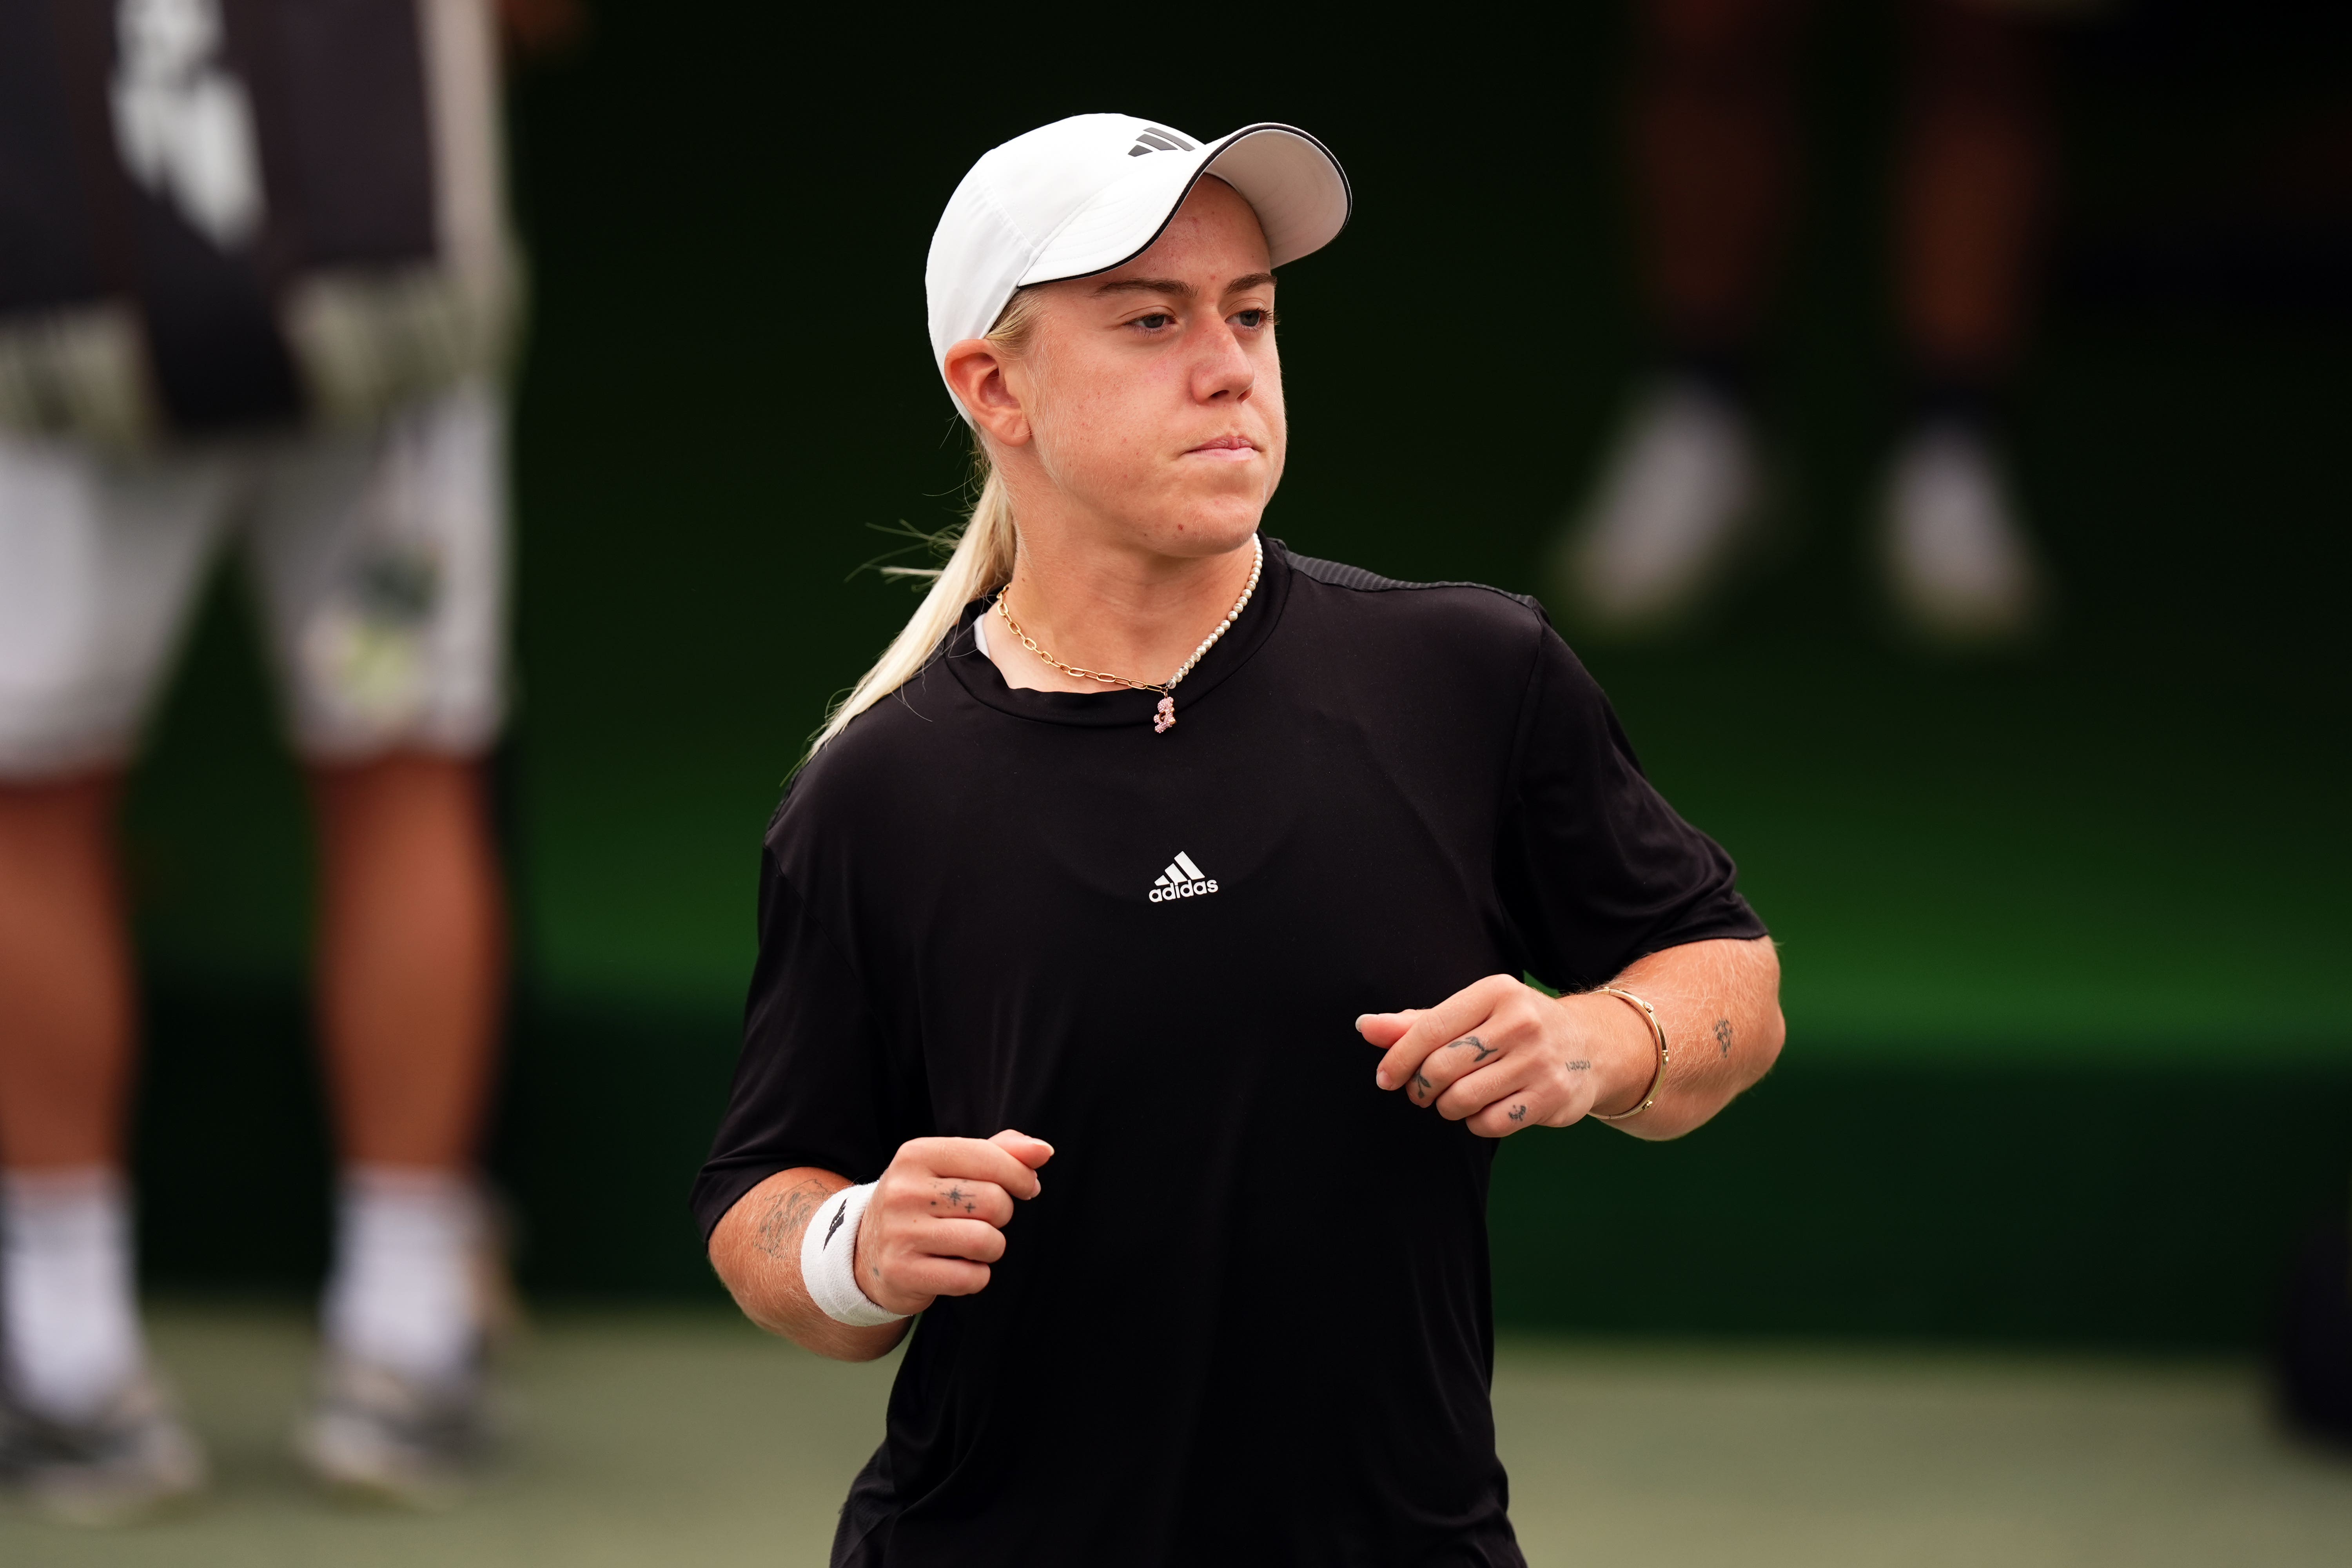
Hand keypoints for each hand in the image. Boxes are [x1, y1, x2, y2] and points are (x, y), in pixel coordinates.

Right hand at [852, 1129, 1053, 1314]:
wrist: (865, 1251)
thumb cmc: (923, 1203)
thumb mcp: (951, 1167)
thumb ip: (1000, 1152)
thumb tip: (1043, 1151)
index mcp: (916, 1155)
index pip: (990, 1158)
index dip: (1021, 1176)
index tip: (1027, 1187)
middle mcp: (903, 1191)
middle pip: (994, 1201)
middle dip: (1001, 1215)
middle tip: (981, 1220)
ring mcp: (900, 1233)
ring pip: (986, 1241)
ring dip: (991, 1248)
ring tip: (971, 1245)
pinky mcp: (902, 1273)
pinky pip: (971, 1278)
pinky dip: (976, 1276)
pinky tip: (957, 1268)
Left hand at [1358, 975, 1650, 1137]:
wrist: (1590, 1046)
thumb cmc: (1514, 1028)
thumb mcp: (1472, 1014)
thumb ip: (1417, 1023)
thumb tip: (1365, 1026)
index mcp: (1495, 992)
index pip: (1429, 1029)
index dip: (1398, 1058)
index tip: (1385, 1078)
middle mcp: (1521, 1022)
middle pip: (1441, 1068)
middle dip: (1421, 1088)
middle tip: (1422, 1092)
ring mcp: (1539, 1061)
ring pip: (1462, 1099)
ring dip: (1448, 1107)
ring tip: (1455, 1099)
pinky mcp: (1551, 1097)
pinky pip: (1490, 1123)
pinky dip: (1477, 1123)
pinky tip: (1484, 1109)